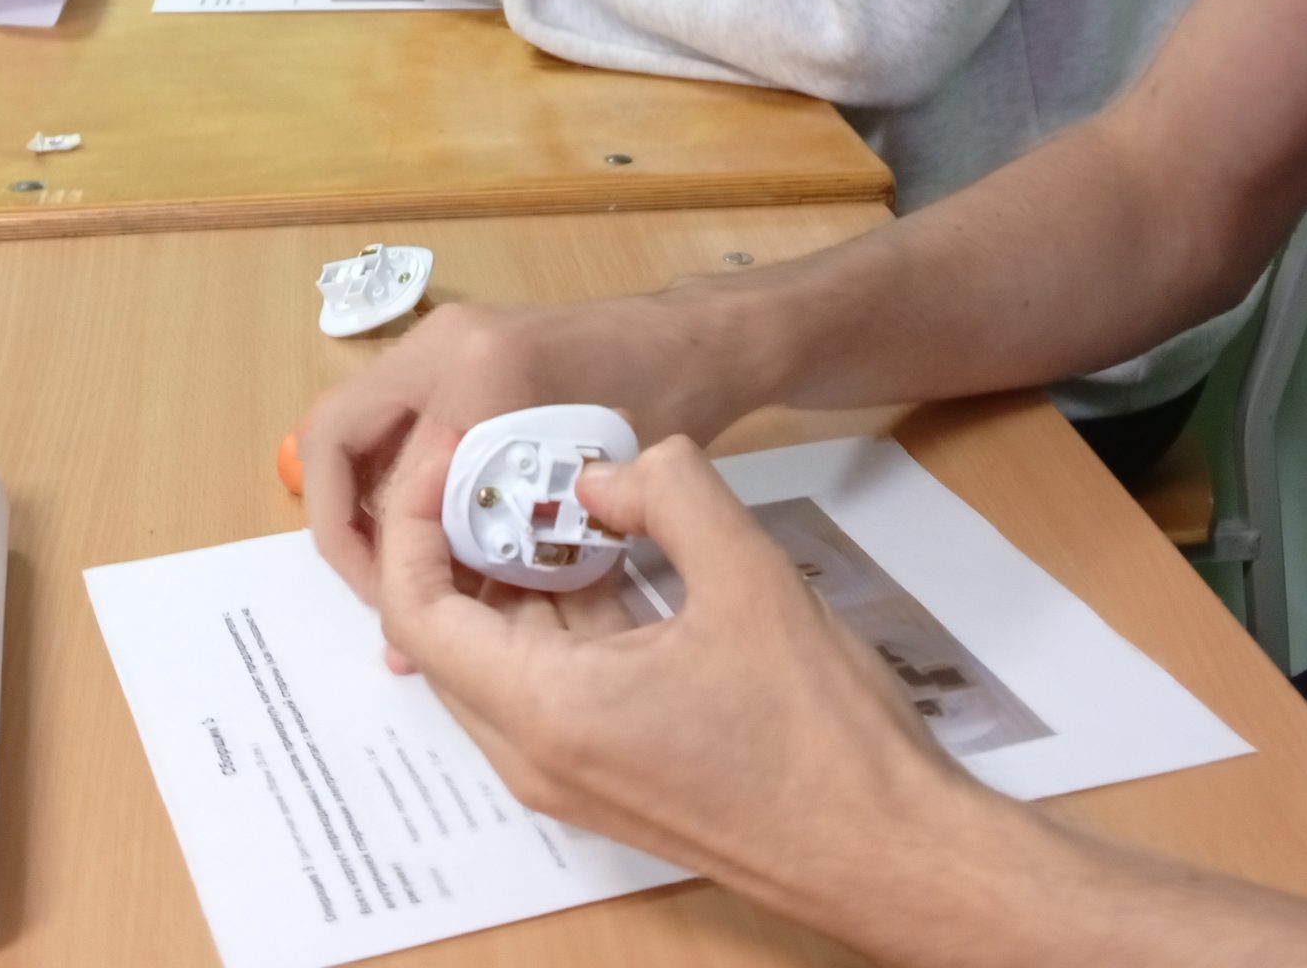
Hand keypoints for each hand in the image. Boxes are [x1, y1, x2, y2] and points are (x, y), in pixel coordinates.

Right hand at [301, 285, 764, 603]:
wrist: (708, 341)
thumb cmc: (672, 412)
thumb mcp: (586, 497)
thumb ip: (499, 557)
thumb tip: (416, 639)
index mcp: (479, 372)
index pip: (387, 478)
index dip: (375, 552)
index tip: (400, 606)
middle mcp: (444, 343)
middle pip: (332, 434)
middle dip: (341, 521)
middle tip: (379, 589)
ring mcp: (445, 337)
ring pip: (359, 429)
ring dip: (365, 501)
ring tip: (405, 571)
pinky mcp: (458, 348)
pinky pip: (396, 420)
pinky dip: (399, 479)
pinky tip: (438, 534)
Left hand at [376, 428, 976, 928]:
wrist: (889, 851)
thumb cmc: (822, 736)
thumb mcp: (749, 576)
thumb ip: (668, 493)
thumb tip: (604, 472)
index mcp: (545, 712)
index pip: (418, 610)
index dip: (417, 521)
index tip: (457, 455)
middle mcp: (536, 753)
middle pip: (450, 630)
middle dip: (467, 536)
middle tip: (509, 460)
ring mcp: (572, 769)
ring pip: (504, 652)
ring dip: (521, 572)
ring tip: (564, 490)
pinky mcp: (612, 768)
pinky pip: (554, 678)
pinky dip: (566, 611)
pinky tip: (615, 549)